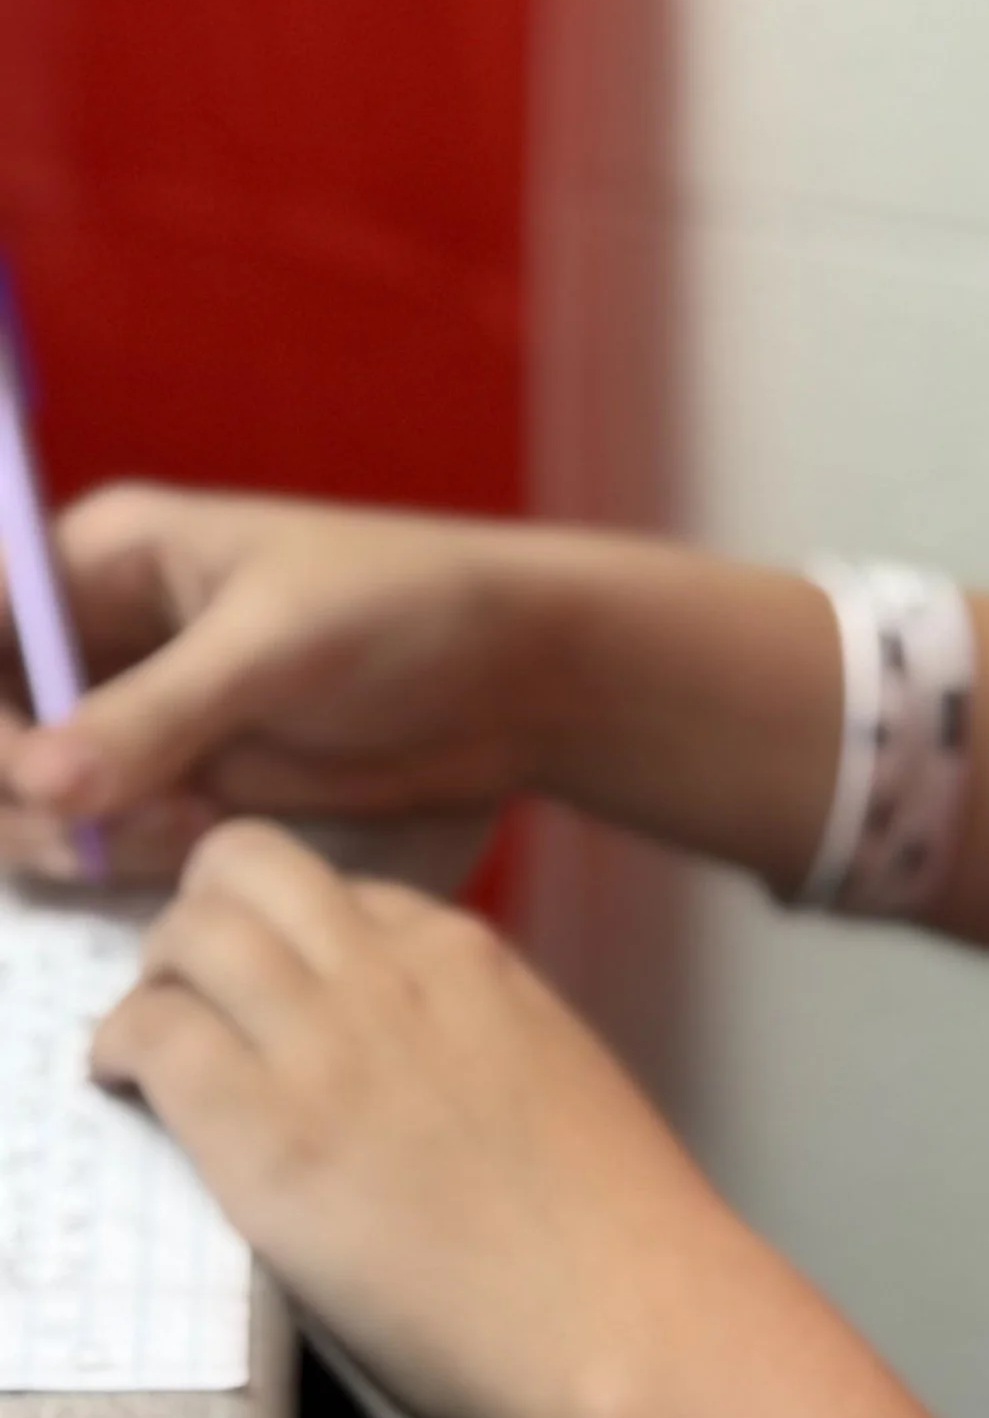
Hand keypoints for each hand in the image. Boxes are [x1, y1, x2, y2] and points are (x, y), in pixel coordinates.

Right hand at [0, 488, 850, 896]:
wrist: (510, 683)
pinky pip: (86, 843)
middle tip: (94, 815)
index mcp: (107, 557)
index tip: (22, 766)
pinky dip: (119, 860)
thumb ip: (160, 709)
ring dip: (77, 834)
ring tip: (193, 821)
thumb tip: (38, 780)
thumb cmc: (408, 610)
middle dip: (20, 784)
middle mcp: (96, 637)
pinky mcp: (165, 793)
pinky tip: (207, 837)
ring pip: (22, 801)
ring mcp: (126, 721)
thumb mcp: (282, 642)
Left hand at [90, 821, 924, 1417]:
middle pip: (255, 868)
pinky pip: (158, 1037)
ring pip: (195, 930)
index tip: (269, 973)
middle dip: (205, 909)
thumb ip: (474, 1029)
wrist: (624, 1304)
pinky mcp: (272, 1134)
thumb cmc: (605, 1223)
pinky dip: (122, 1043)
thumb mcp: (549, 1070)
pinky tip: (122, 1074)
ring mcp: (332, 1043)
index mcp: (469, 956)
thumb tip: (414, 1055)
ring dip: (156, 968)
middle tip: (188, 974)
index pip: (341, 887)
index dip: (290, 930)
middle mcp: (394, 973)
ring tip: (148, 1027)